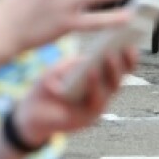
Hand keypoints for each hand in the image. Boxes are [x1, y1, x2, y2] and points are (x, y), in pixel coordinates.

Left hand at [11, 47, 136, 147]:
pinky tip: (91, 72)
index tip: (131, 40)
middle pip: (120, 76)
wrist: (28, 116)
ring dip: (112, 71)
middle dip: (124, 61)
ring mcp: (96, 107)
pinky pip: (96, 101)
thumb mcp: (56, 71)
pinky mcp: (87, 119)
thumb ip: (72, 64)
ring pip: (112, 89)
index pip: (119, 68)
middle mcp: (102, 93)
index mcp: (98, 80)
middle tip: (125, 46)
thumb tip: (89, 58)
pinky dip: (95, 86)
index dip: (128, 56)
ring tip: (109, 55)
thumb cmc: (45, 90)